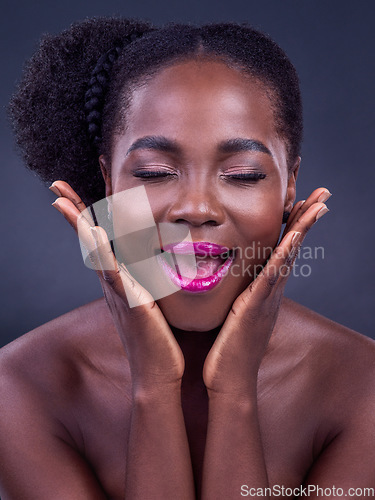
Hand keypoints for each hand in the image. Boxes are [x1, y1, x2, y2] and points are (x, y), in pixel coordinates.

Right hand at [49, 181, 183, 392]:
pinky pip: (112, 272)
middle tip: (57, 185)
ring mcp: (117, 291)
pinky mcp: (130, 302)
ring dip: (78, 224)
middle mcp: (112, 282)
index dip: (88, 215)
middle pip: (88, 240)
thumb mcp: (154, 299)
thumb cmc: (159, 337)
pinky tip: (94, 232)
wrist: (158, 372)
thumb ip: (152, 280)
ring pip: (93, 252)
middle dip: (73, 211)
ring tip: (61, 200)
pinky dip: (101, 252)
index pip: (100, 240)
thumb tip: (162, 261)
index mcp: (119, 279)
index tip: (78, 190)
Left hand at [202, 188, 330, 397]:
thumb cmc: (227, 349)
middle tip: (323, 194)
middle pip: (293, 248)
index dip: (294, 226)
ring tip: (318, 204)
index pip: (282, 250)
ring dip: (303, 229)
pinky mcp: (257, 306)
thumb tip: (230, 278)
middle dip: (307, 219)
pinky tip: (294, 236)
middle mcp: (272, 290)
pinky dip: (285, 255)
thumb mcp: (233, 313)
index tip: (302, 202)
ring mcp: (267, 298)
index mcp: (265, 290)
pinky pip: (273, 276)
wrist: (230, 380)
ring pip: (289, 256)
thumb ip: (236, 294)